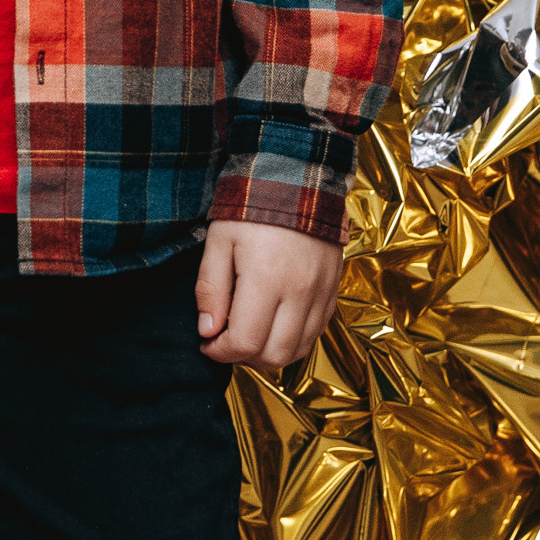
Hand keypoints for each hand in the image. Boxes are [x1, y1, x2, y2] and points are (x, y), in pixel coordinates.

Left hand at [195, 222, 341, 367]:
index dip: (220, 351)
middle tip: (226, 341)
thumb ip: (211, 288)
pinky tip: (273, 325)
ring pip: (299, 350)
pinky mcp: (332, 291)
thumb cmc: (253, 208)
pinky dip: (293, 341)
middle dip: (244, 358)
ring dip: (270, 355)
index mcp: (267, 280)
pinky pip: (316, 333)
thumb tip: (208, 331)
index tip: (207, 342)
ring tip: (249, 335)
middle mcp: (300, 292)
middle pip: (274, 356)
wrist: (299, 180)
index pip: (245, 342)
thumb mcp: (219, 242)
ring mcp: (321, 294)